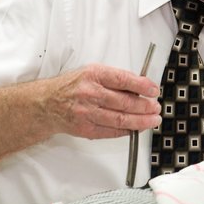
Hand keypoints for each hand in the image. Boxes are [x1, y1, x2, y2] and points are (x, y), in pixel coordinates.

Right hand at [45, 64, 161, 139]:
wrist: (47, 103)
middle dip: (145, 106)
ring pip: (120, 119)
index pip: (123, 80)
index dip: (142, 86)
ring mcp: (87, 112)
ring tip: (153, 120)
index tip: (154, 90)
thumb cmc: (73, 86)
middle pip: (124, 102)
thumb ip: (115, 79)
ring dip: (141, 121)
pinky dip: (127, 130)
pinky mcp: (86, 128)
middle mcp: (90, 93)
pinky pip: (112, 131)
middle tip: (156, 107)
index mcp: (93, 75)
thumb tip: (141, 87)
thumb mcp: (93, 72)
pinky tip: (137, 128)